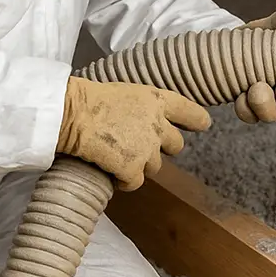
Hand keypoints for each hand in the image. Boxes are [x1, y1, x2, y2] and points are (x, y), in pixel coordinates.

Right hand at [56, 77, 209, 190]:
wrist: (72, 113)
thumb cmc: (92, 100)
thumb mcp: (128, 93)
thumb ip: (146, 108)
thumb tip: (149, 123)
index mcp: (158, 100)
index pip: (190, 112)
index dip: (197, 120)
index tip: (203, 125)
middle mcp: (159, 124)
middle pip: (176, 146)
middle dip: (161, 149)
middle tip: (138, 146)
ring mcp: (148, 148)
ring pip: (154, 167)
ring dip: (138, 165)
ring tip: (116, 154)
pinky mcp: (133, 168)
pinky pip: (135, 183)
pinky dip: (123, 181)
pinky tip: (109, 170)